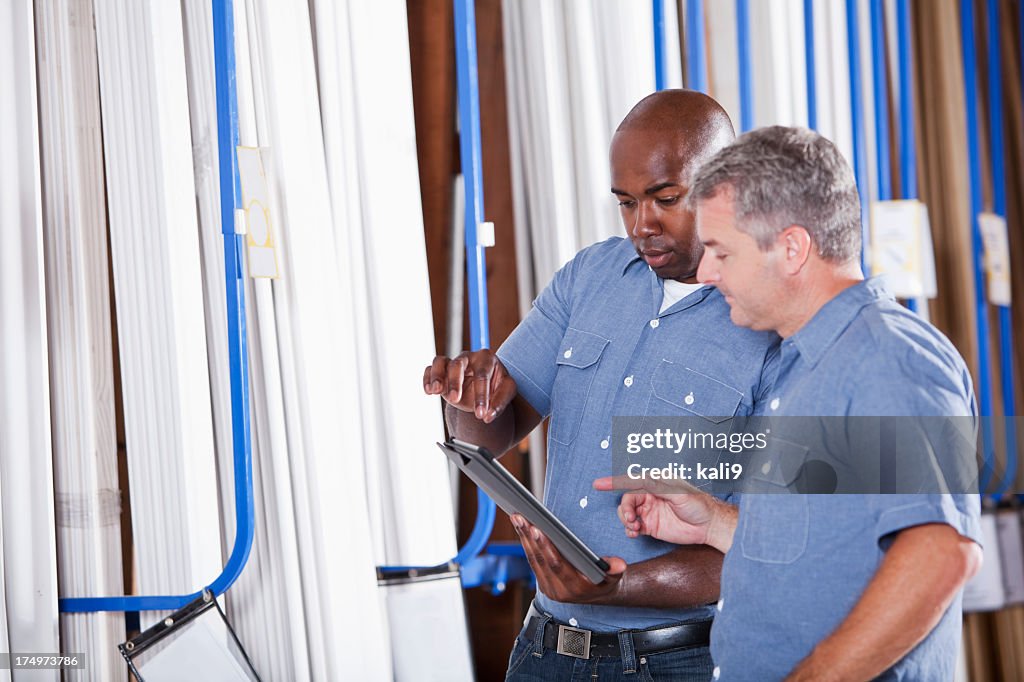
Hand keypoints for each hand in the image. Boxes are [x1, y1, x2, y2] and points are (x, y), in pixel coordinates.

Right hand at [423, 350, 516, 422]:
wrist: (485, 386)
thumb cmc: (497, 385)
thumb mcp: (506, 392)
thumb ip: (500, 403)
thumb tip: (488, 416)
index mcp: (487, 359)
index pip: (482, 375)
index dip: (481, 396)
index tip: (481, 414)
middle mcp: (468, 357)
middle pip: (457, 364)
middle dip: (455, 382)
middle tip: (456, 400)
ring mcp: (453, 362)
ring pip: (440, 361)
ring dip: (436, 376)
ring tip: (435, 391)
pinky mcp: (442, 370)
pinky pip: (430, 368)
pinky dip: (427, 378)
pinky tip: (428, 391)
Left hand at [511, 514, 626, 603]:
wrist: (599, 594)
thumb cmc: (606, 580)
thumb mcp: (614, 575)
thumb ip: (614, 569)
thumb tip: (619, 565)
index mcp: (574, 589)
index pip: (557, 565)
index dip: (546, 547)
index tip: (537, 529)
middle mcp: (558, 591)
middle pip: (540, 561)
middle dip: (529, 537)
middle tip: (521, 518)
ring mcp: (548, 588)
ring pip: (533, 560)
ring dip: (524, 538)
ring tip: (518, 519)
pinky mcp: (543, 582)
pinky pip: (532, 562)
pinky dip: (526, 544)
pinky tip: (522, 529)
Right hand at [593, 476, 735, 552]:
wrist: (709, 525)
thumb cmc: (699, 505)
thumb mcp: (679, 492)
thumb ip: (658, 486)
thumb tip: (643, 480)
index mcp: (655, 483)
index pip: (631, 481)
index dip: (614, 482)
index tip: (598, 484)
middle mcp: (650, 496)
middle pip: (626, 499)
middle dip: (624, 509)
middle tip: (631, 518)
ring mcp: (649, 511)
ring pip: (627, 513)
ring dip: (626, 520)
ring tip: (634, 526)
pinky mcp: (651, 526)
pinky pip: (632, 527)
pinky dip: (629, 530)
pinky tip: (635, 532)